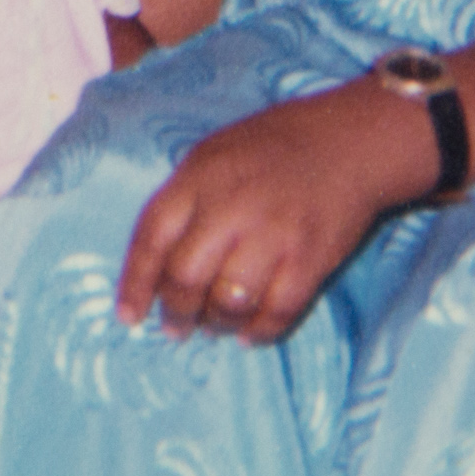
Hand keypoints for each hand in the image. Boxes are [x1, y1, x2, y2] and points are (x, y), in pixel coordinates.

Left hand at [115, 80, 430, 345]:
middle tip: (176, 326)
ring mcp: (273, 235)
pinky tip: (248, 333)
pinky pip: (276, 312)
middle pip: (186, 277)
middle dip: (176, 312)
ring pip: (228, 302)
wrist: (347, 142)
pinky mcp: (310, 260)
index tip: (128, 315)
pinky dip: (258, 332)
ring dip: (215, 325)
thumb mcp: (211, 154)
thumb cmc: (270, 148)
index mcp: (199, 178)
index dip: (135, 282)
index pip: (152, 236)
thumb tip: (157, 266)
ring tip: (213, 327)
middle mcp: (231, 207)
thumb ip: (183, 202)